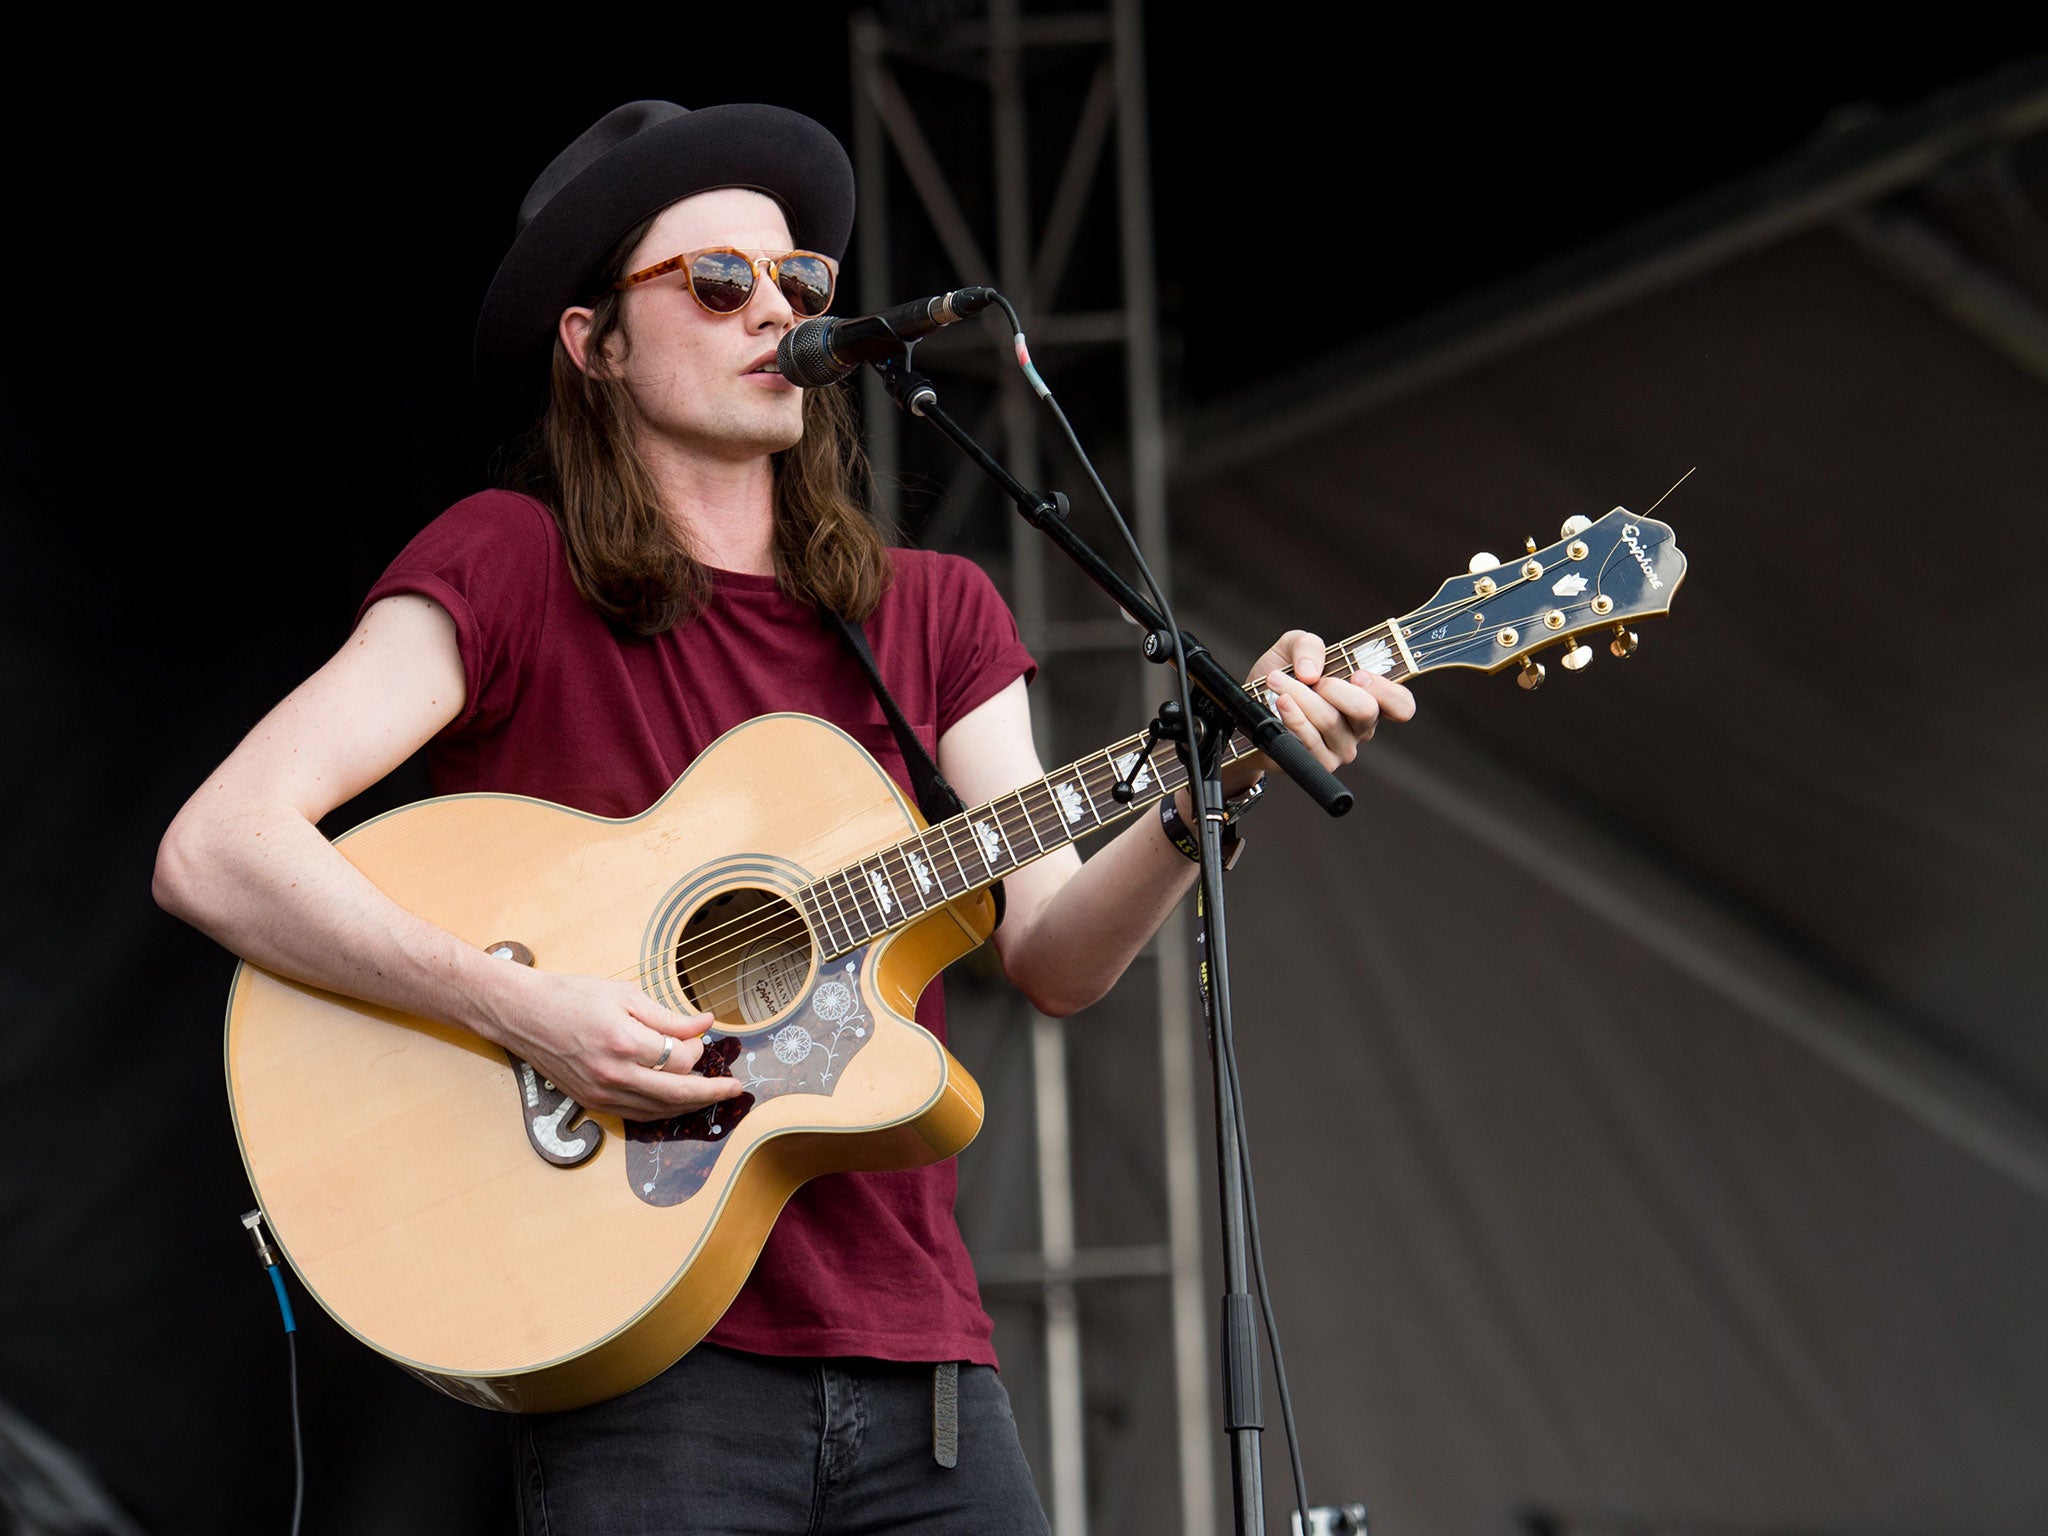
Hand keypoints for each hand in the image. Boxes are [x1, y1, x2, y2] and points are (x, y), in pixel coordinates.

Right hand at [477, 968, 744, 1121]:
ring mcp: (601, 1094)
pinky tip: (676, 1101)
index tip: (699, 1038)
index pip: (679, 1059)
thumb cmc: (571, 996)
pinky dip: (662, 1110)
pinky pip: (637, 1114)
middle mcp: (613, 1074)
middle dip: (712, 1093)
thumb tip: (706, 1024)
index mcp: (623, 1041)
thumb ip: (668, 1016)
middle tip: (735, 1089)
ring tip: (711, 1094)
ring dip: (689, 1105)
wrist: (522, 1014)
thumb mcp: (625, 995)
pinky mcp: (591, 1102)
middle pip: (677, 1094)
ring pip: (659, 1110)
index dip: (697, 1050)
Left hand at [1232, 629, 1415, 791]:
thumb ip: (1309, 645)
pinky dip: (1292, 716)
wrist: (1250, 710)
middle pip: (1365, 710)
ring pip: (1329, 720)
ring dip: (1299, 694)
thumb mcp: (1295, 648)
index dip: (1385, 690)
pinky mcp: (1317, 763)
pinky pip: (1308, 739)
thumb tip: (1312, 671)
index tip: (1357, 675)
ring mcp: (1341, 749)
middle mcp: (1361, 728)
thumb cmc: (1283, 678)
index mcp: (1370, 700)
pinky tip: (1280, 702)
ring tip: (1276, 681)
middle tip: (1310, 678)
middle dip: (1332, 686)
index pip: (1401, 705)